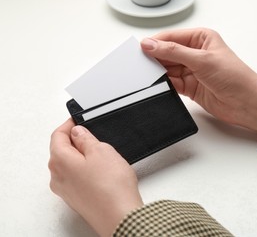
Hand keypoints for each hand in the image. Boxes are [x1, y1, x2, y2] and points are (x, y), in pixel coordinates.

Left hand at [49, 119, 142, 236]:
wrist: (120, 216)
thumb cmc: (111, 186)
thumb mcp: (101, 150)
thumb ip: (86, 138)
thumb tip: (78, 132)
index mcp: (59, 161)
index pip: (57, 136)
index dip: (68, 125)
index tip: (77, 119)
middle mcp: (57, 177)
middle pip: (61, 151)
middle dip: (75, 140)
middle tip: (92, 135)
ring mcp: (65, 190)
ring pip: (69, 165)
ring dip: (81, 156)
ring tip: (102, 155)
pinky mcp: (76, 199)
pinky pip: (76, 178)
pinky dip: (85, 170)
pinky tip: (102, 172)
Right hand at [141, 28, 256, 133]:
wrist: (246, 103)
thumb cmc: (235, 77)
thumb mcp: (202, 60)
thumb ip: (174, 52)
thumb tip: (151, 44)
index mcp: (201, 38)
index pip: (172, 37)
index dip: (155, 42)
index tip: (140, 48)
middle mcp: (196, 53)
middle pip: (167, 53)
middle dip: (155, 58)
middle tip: (139, 63)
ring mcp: (192, 70)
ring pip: (168, 68)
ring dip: (158, 72)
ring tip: (146, 75)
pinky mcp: (190, 86)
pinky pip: (171, 82)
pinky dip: (164, 84)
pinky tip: (156, 84)